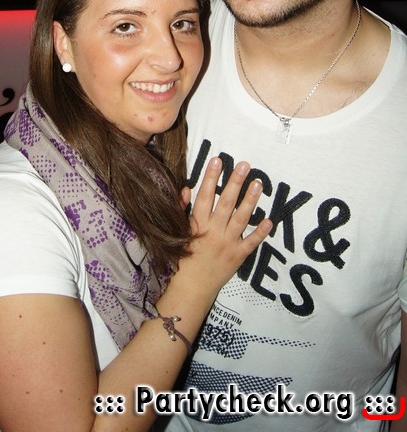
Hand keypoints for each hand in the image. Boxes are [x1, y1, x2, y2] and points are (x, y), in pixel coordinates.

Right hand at [181, 157, 270, 295]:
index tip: (218, 160)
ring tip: (258, 183)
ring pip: (241, 219)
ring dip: (250, 200)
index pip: (205, 196)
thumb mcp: (177, 232)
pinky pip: (251, 243)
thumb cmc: (183, 257)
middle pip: (226, 203)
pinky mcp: (238, 256)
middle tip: (244, 165)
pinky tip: (270, 220)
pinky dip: (261, 233)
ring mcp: (228, 243)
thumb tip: (187, 188)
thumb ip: (181, 210)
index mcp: (197, 224)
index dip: (211, 177)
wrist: (192, 288)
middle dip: (235, 182)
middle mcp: (214, 231)